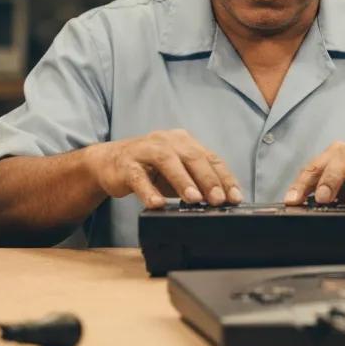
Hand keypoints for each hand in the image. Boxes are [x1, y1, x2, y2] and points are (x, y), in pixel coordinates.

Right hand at [94, 130, 242, 209]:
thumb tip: (222, 201)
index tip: (235, 197)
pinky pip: (138, 178)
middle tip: (218, 200)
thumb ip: (197, 182)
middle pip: (192, 156)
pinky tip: (157, 204)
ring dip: (182, 180)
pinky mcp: (126, 165)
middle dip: (208, 179)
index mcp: (184, 141)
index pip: (210, 157)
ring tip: (194, 199)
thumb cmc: (150, 170)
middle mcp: (166, 141)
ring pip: (167, 161)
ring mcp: (145, 150)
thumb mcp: (177, 174)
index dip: (224, 177)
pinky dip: (148, 191)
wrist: (109, 163)